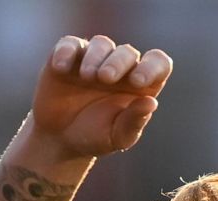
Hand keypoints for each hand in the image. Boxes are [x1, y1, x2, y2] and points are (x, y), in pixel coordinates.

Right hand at [32, 36, 172, 161]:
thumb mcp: (116, 137)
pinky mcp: (69, 56)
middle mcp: (120, 67)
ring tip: (87, 76)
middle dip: (118, 62)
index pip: (158, 63)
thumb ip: (134, 122)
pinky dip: (66, 52)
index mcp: (140, 85)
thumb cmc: (94, 137)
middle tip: (105, 78)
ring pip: (101, 44)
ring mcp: (94, 59)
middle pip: (127, 52)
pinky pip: (70, 44)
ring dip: (95, 57)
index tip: (138, 81)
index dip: (152, 67)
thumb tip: (151, 102)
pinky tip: (61, 67)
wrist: (59, 139)